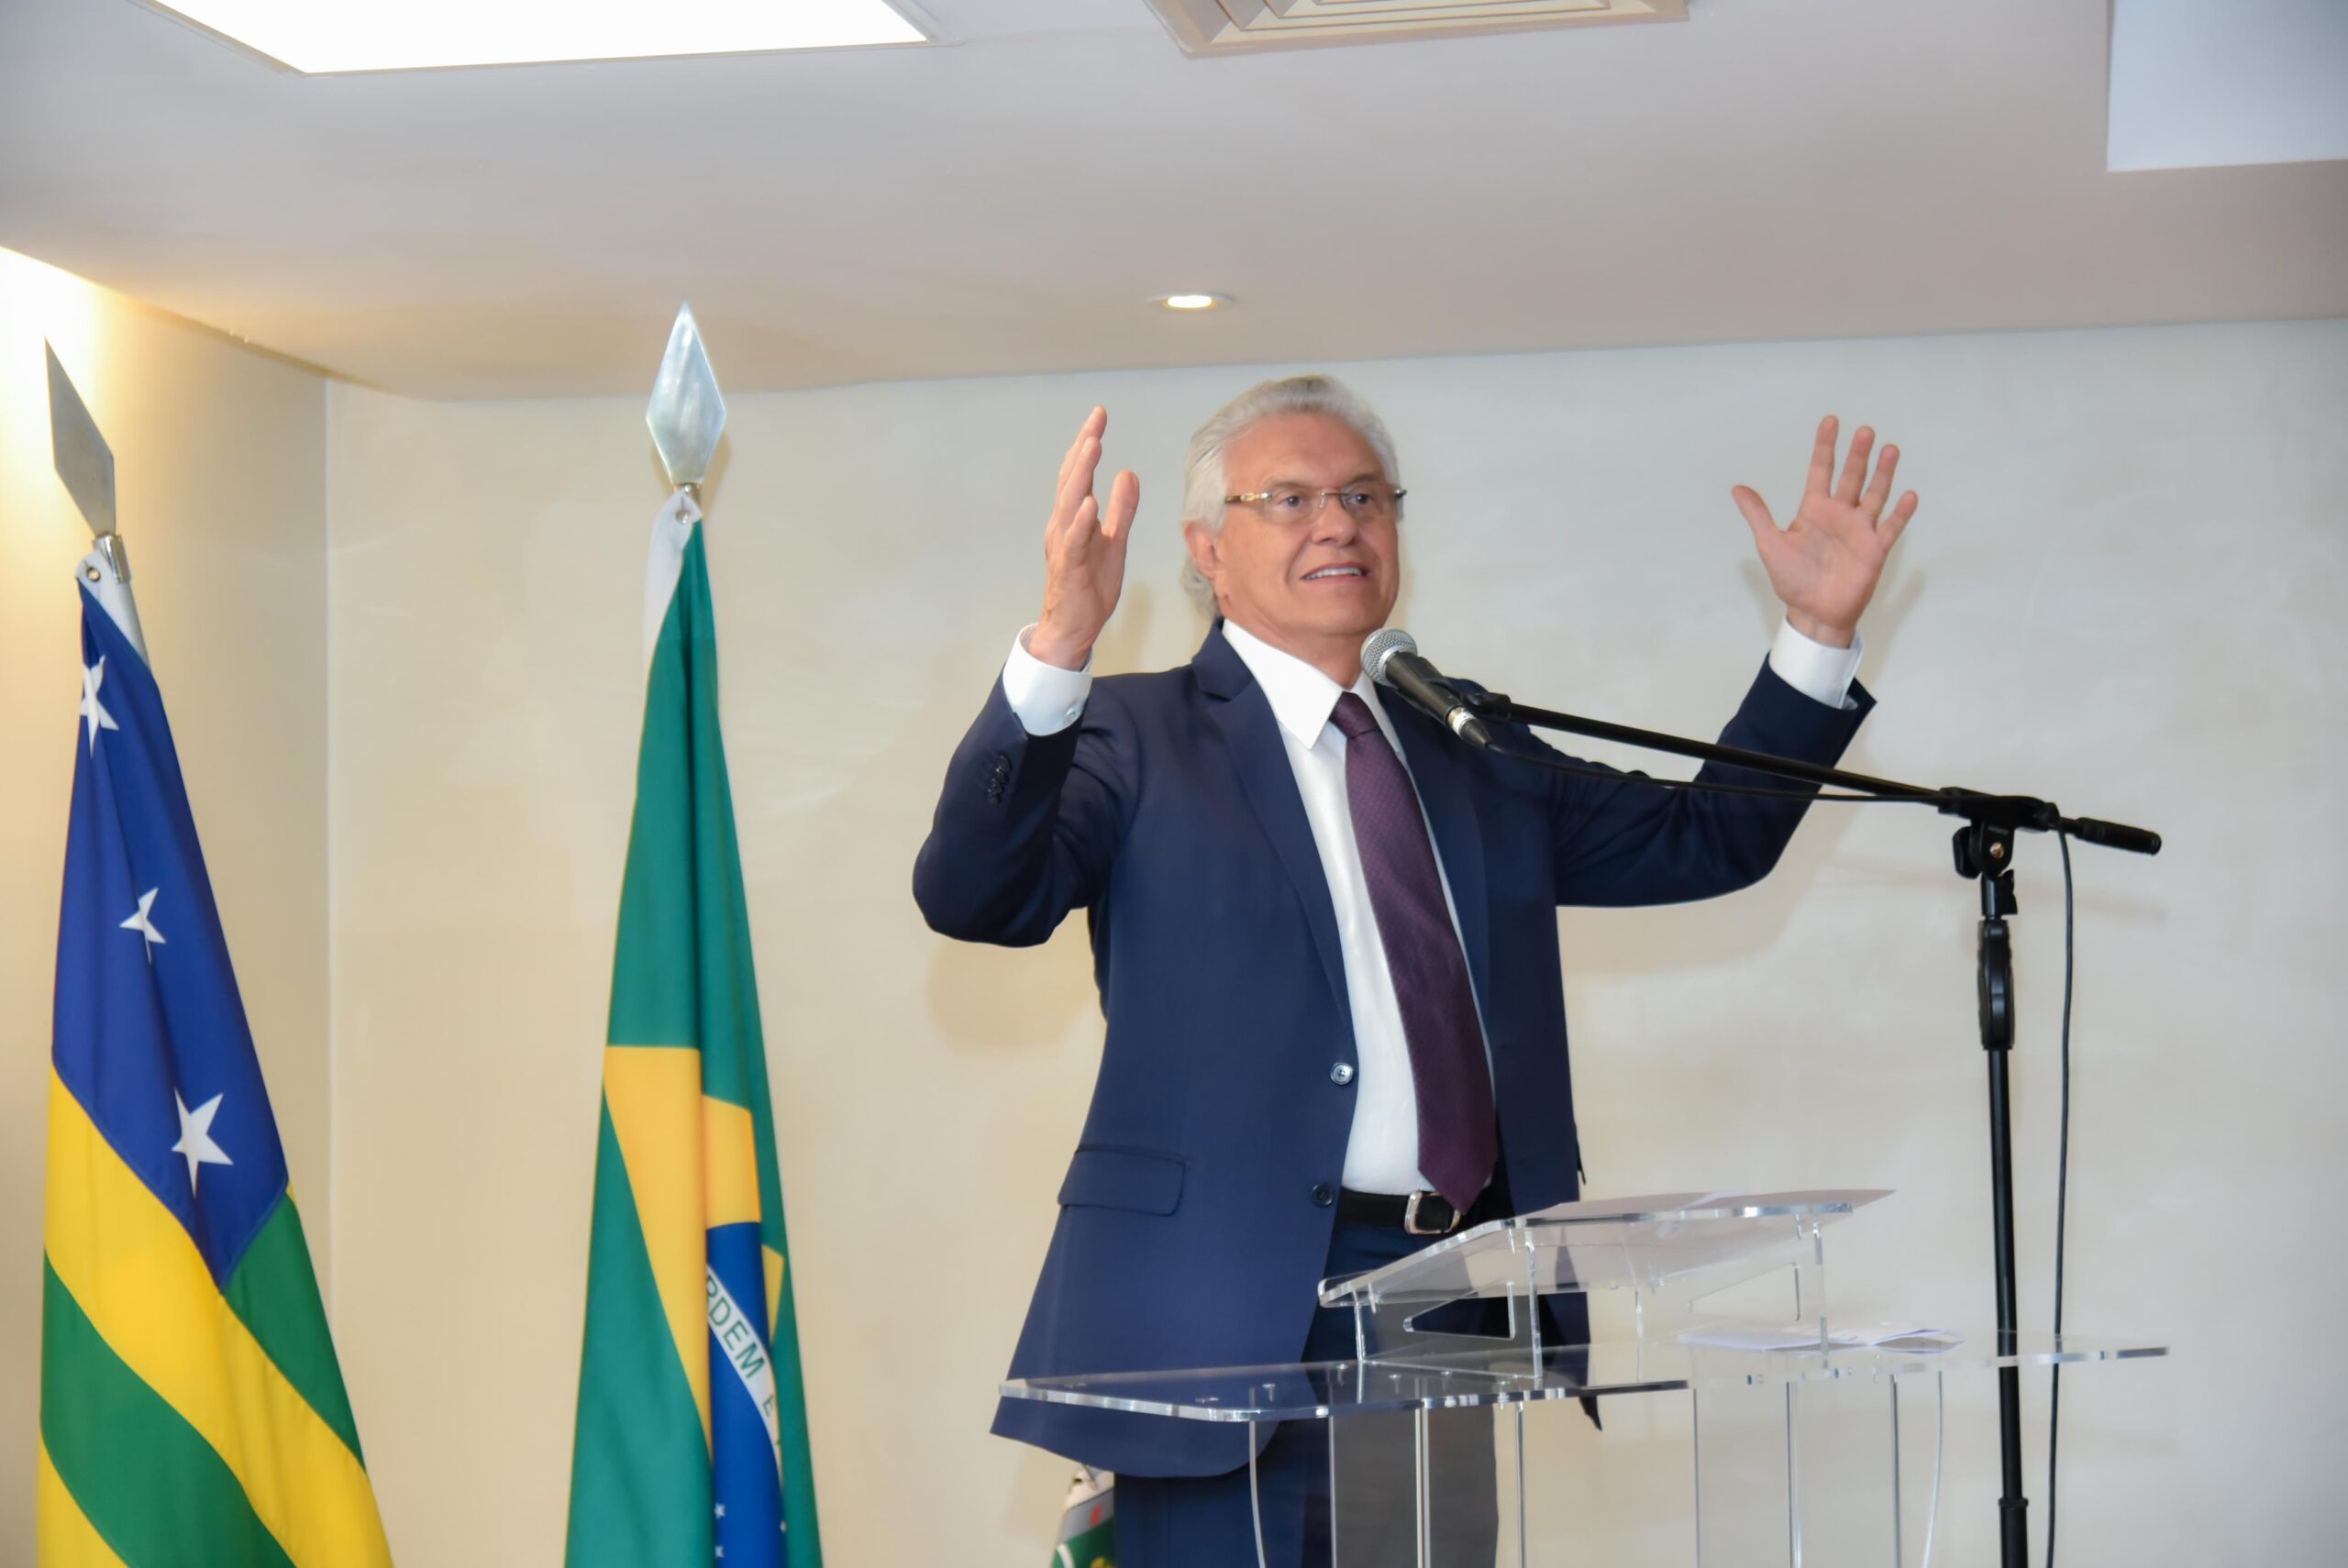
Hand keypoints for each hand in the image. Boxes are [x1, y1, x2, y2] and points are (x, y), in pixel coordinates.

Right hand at [1031, 407, 1139, 669]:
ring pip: (1069, 503)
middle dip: (1084, 447)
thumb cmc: (1089, 585)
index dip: (1088, 443)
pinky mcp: (1069, 568)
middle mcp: (1062, 526)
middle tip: (1096, 420)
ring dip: (1080, 474)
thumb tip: (1128, 474)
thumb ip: (1121, 509)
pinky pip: (1073, 541)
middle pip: (1071, 479)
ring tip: (1092, 446)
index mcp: (1072, 517)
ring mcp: (1064, 546)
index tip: (1099, 416)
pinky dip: (1080, 521)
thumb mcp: (1114, 541)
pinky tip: (1089, 503)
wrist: (1073, 627)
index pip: (1079, 473)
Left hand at [1732, 416, 1917, 648]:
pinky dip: (1901, 513)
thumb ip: (1758, 515)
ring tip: (1890, 450)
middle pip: (1852, 477)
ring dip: (1883, 474)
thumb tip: (1737, 489)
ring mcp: (1860, 530)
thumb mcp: (1771, 544)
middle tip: (1865, 431)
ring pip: (1874, 495)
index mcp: (1814, 510)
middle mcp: (1840, 514)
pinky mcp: (1875, 549)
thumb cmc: (1792, 580)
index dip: (1825, 447)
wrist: (1814, 613)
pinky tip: (1908, 495)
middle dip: (1858, 455)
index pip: (1821, 470)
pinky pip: (1890, 527)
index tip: (1831, 421)